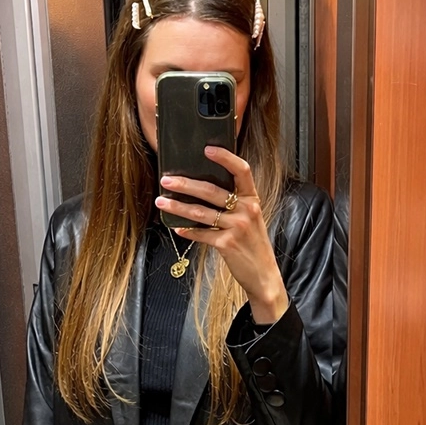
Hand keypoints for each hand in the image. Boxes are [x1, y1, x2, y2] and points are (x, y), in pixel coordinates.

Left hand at [156, 147, 288, 323]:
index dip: (225, 158)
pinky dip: (187, 230)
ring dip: (178, 206)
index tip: (207, 149)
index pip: (242, 170)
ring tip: (161, 201)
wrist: (264, 275)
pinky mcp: (227, 244)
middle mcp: (247, 210)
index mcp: (252, 199)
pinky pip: (202, 233)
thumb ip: (235, 204)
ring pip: (201, 212)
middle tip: (166, 180)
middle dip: (185, 184)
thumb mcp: (251, 219)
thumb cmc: (253, 245)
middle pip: (212, 190)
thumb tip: (204, 190)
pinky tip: (176, 227)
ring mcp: (237, 227)